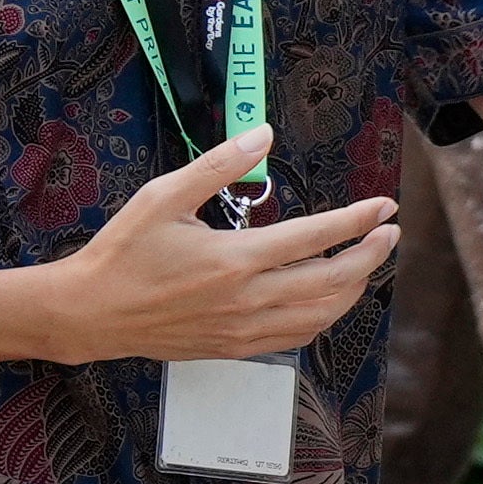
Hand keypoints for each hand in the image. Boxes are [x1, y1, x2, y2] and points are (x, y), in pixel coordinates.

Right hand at [50, 130, 399, 365]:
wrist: (92, 312)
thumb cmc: (124, 251)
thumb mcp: (164, 196)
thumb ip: (218, 165)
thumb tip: (264, 135)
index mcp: (234, 258)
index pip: (315, 237)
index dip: (357, 221)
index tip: (384, 206)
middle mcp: (247, 299)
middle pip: (332, 280)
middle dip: (371, 255)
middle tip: (390, 233)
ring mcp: (244, 329)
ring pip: (321, 314)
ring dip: (354, 288)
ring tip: (366, 263)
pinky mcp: (235, 348)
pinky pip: (296, 337)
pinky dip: (323, 317)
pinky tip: (328, 299)